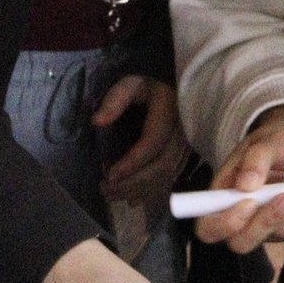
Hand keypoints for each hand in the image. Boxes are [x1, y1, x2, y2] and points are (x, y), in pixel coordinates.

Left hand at [94, 76, 189, 206]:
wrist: (171, 83)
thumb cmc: (148, 82)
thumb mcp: (129, 83)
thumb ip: (115, 101)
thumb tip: (97, 122)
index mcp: (169, 112)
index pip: (152, 142)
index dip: (132, 162)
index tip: (109, 175)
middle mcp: (183, 132)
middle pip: (161, 165)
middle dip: (133, 182)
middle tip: (106, 190)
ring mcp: (187, 145)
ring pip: (167, 175)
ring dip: (140, 190)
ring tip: (112, 196)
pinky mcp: (184, 154)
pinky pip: (170, 176)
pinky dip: (151, 190)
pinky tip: (133, 199)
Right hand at [194, 105, 283, 253]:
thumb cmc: (277, 139)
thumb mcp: (268, 140)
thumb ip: (256, 158)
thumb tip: (245, 185)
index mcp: (223, 195)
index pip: (209, 227)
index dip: (225, 224)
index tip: (249, 203)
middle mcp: (241, 217)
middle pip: (241, 243)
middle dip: (265, 223)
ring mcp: (265, 224)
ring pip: (277, 235)